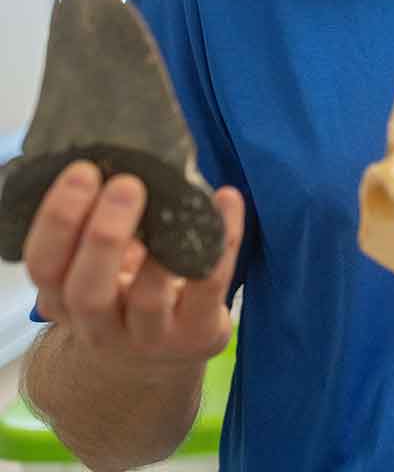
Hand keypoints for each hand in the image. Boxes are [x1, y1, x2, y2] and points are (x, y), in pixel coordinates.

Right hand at [24, 161, 243, 368]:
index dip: (58, 221)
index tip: (84, 171)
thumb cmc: (127, 292)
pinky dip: (222, 241)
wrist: (163, 356)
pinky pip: (210, 286)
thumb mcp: (101, 267)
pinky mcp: (197, 334)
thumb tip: (120, 159)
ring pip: (148, 300)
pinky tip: (226, 199)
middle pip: (87, 291)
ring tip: (171, 203)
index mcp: (64, 298)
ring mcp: (149, 337)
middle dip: (103, 235)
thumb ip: (98, 227)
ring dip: (160, 252)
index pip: (45, 266)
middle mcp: (98, 325)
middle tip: (126, 184)